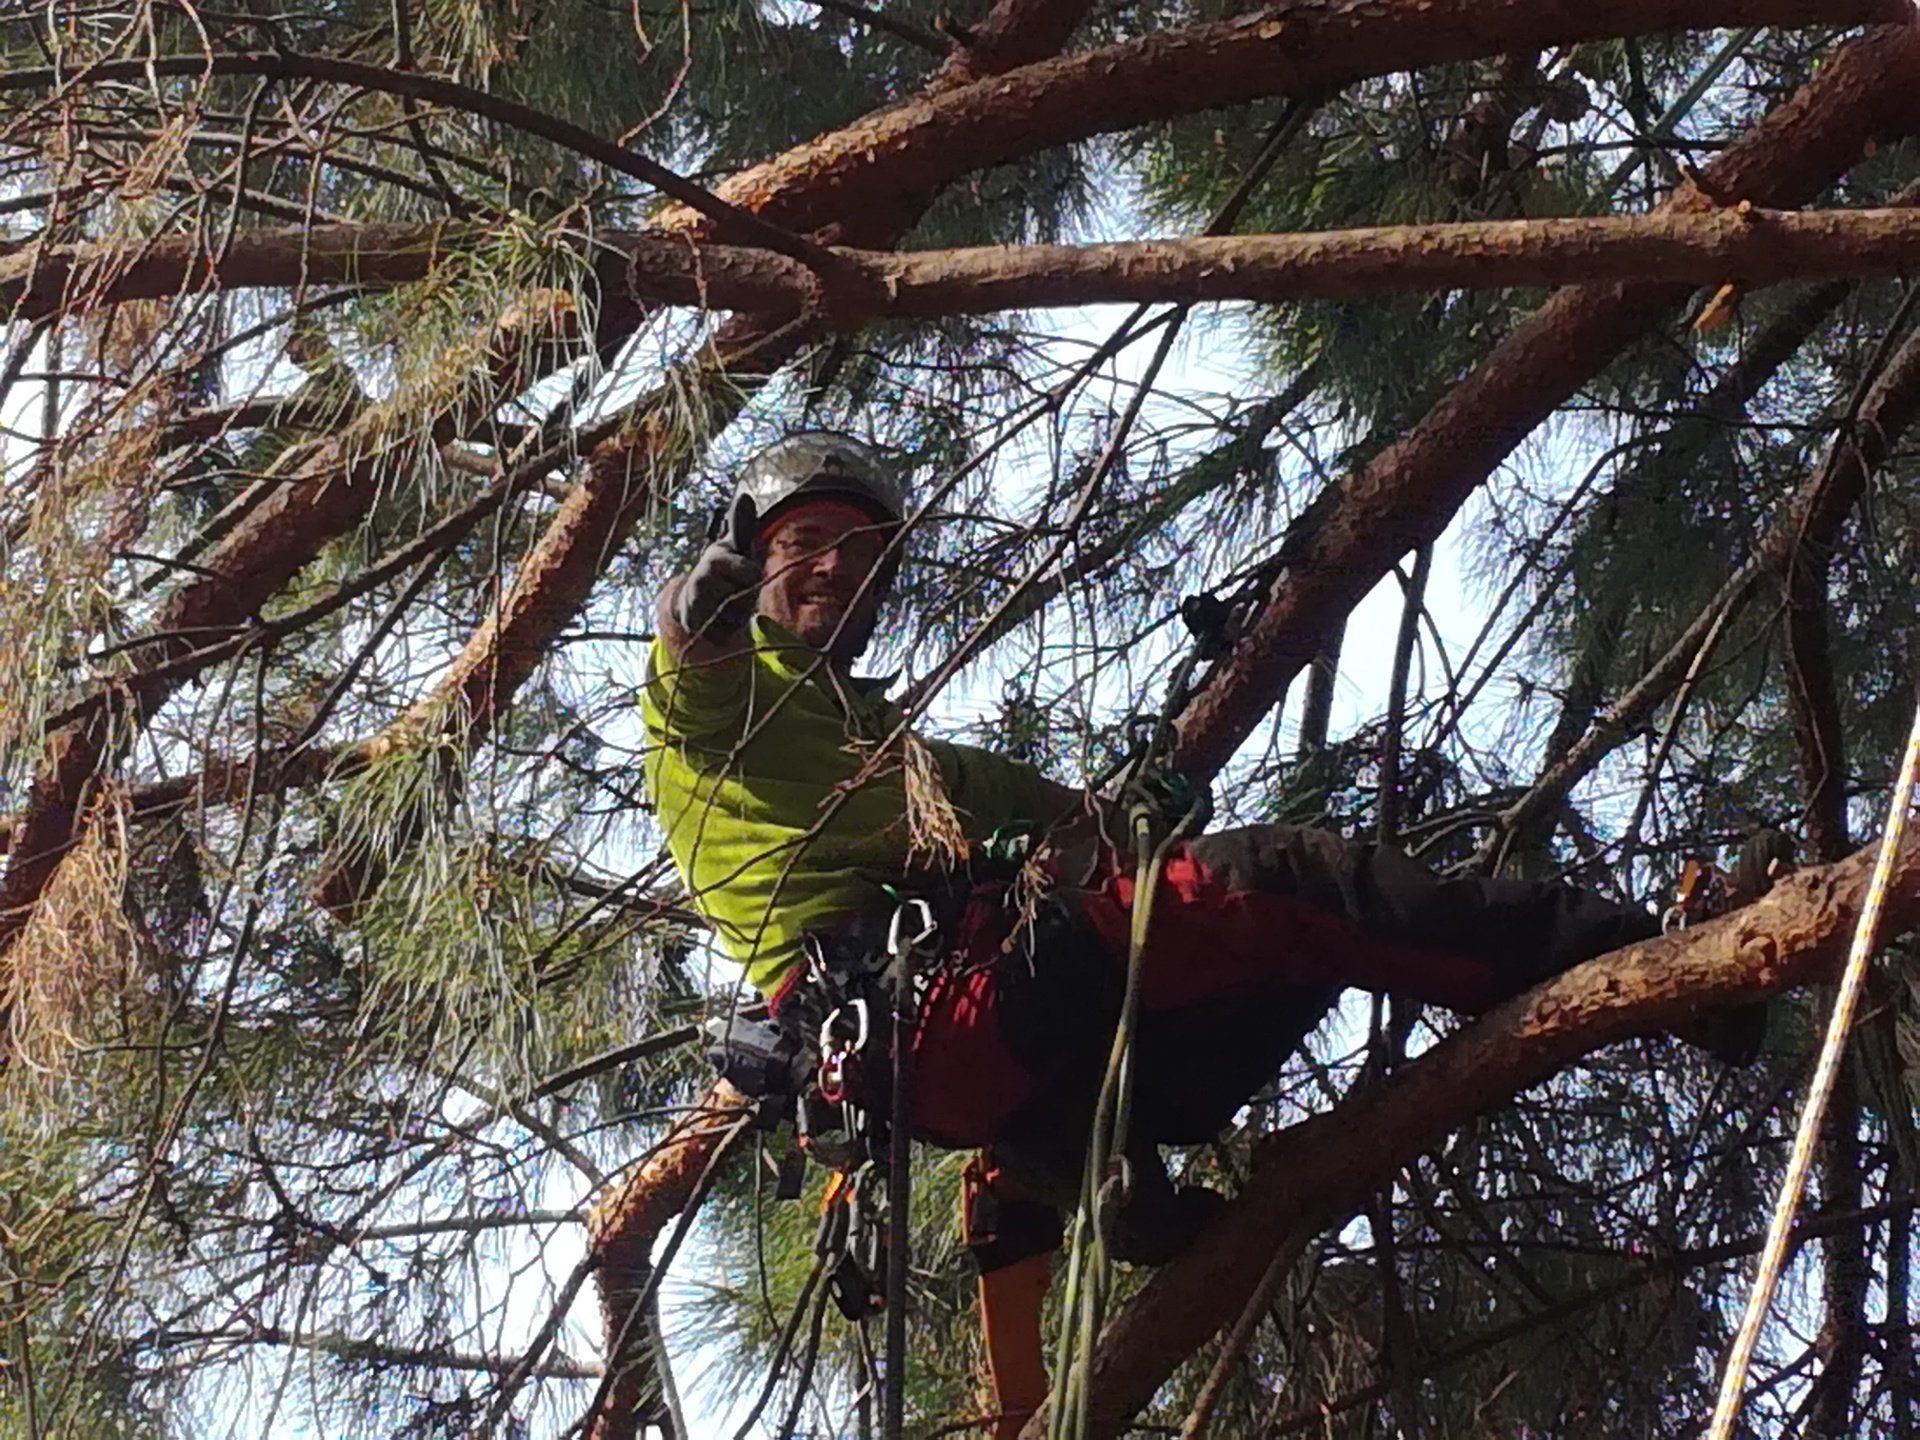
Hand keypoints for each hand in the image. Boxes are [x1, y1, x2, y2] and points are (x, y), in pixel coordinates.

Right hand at [672, 492, 759, 638]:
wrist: (693, 598)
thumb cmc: (725, 568)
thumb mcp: (736, 546)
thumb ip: (742, 525)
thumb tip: (744, 495)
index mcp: (716, 558)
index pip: (750, 572)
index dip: (752, 576)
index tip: (749, 573)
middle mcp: (701, 579)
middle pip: (744, 597)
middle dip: (746, 598)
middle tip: (736, 590)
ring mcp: (695, 603)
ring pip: (734, 616)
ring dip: (737, 614)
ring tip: (727, 604)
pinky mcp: (693, 625)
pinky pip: (723, 633)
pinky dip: (727, 630)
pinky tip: (720, 619)